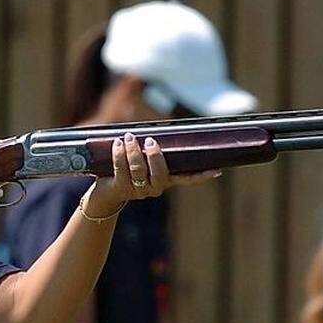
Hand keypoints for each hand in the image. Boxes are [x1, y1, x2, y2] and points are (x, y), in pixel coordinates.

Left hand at [86, 133, 221, 216]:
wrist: (106, 192)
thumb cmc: (129, 170)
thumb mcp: (144, 161)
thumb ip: (153, 150)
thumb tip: (157, 129)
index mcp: (165, 180)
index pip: (187, 179)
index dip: (201, 176)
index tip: (217, 171)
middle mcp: (154, 188)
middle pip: (159, 174)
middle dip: (155, 156)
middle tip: (149, 141)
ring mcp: (138, 190)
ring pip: (139, 170)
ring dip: (133, 151)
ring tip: (129, 137)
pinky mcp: (120, 188)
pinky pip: (121, 169)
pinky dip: (119, 154)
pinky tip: (118, 143)